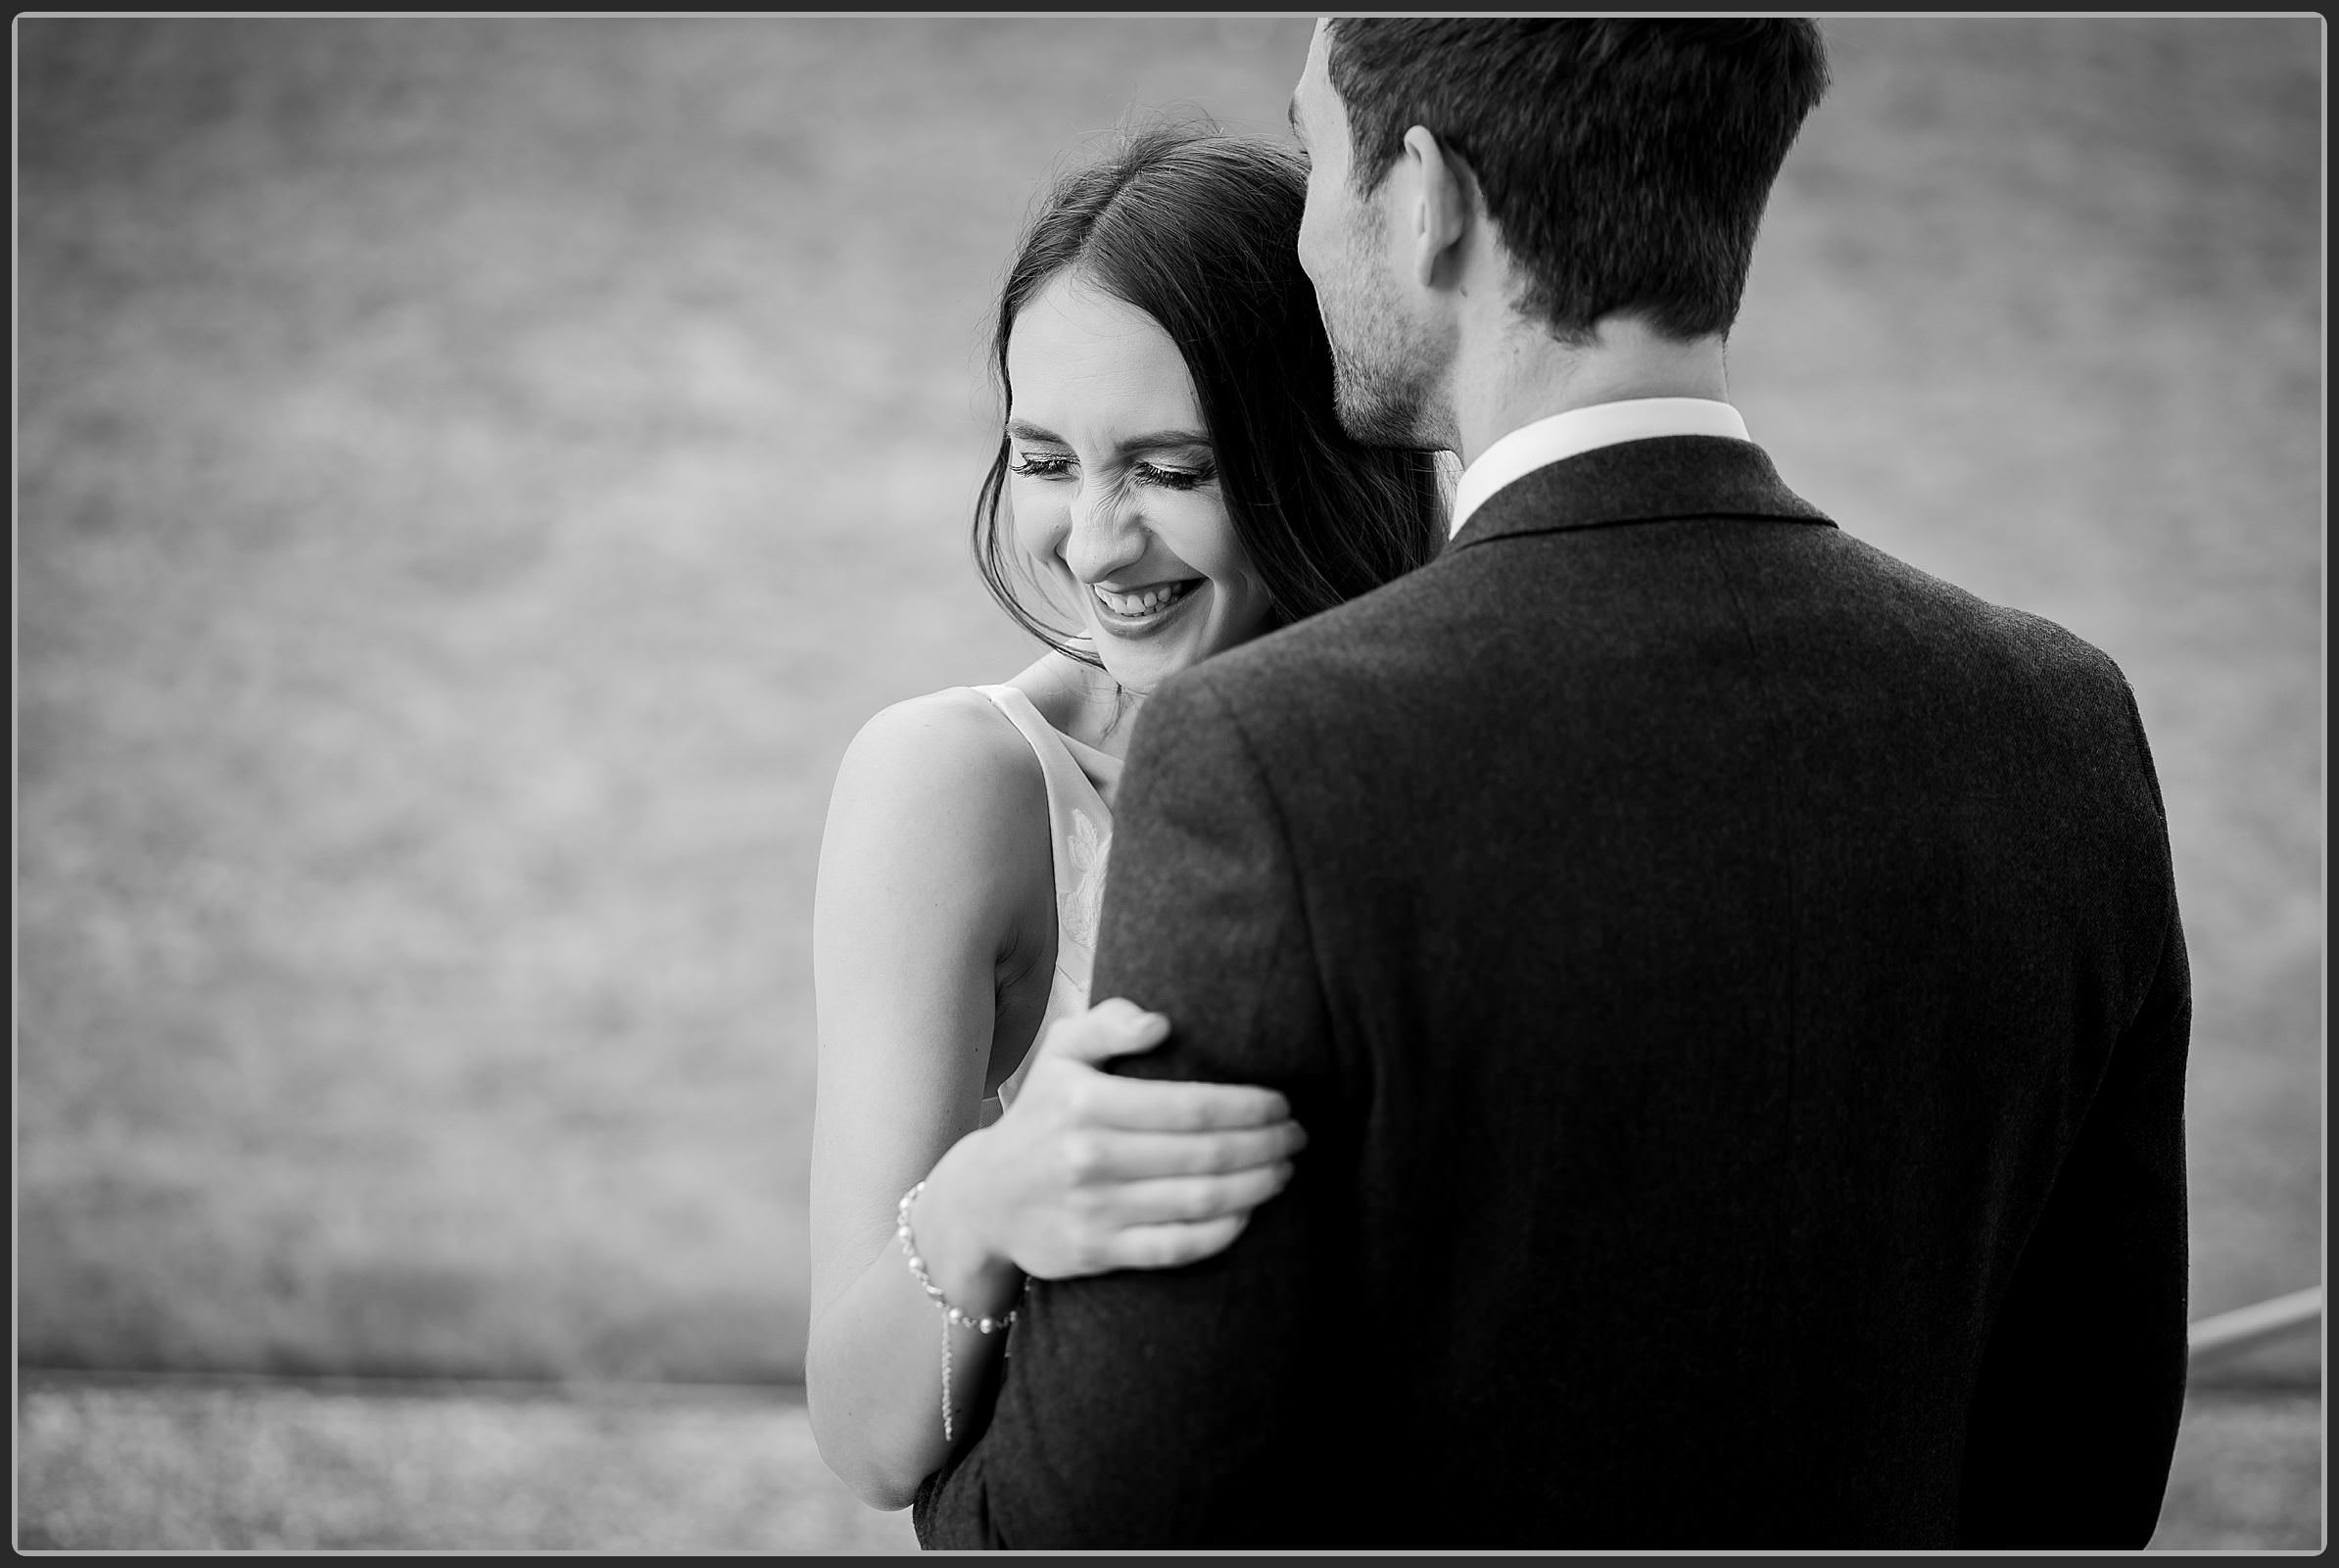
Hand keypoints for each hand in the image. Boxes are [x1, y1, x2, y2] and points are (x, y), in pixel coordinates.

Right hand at [962, 997, 1305, 1279]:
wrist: (984, 1199)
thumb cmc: (1041, 1115)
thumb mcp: (1061, 1053)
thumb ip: (1108, 1022)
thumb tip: (1161, 1024)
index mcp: (1086, 1102)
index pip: (1189, 1106)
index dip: (1247, 1106)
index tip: (1281, 1102)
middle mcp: (1090, 1158)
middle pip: (1204, 1155)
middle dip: (1265, 1144)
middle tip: (1297, 1136)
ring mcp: (1095, 1210)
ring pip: (1199, 1202)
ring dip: (1257, 1185)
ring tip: (1285, 1169)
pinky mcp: (1098, 1252)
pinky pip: (1177, 1247)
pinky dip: (1224, 1231)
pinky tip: (1249, 1211)